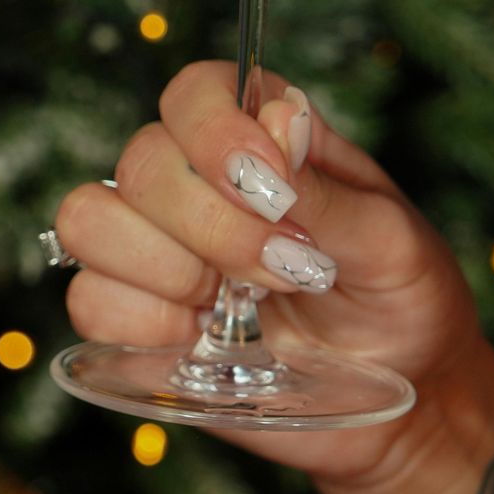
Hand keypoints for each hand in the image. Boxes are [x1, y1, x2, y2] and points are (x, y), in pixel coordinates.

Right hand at [55, 60, 487, 491]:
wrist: (405, 400)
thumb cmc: (404, 302)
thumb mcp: (393, 244)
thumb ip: (327, 189)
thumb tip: (278, 120)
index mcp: (260, 140)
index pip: (193, 93)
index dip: (213, 131)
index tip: (270, 190)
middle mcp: (195, 183)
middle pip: (141, 161)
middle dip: (213, 226)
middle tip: (288, 271)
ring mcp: (157, 249)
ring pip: (91, 220)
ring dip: (168, 269)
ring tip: (239, 306)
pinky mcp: (135, 318)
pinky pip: (88, 300)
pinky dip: (144, 324)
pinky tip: (204, 338)